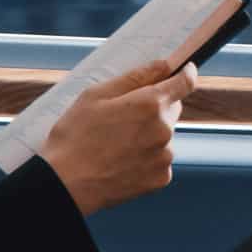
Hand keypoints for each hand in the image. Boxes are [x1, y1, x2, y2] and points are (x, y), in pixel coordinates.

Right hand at [40, 60, 198, 216]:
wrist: (66, 185)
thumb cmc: (75, 137)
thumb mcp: (96, 96)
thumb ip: (135, 77)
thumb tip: (163, 65)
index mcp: (150, 104)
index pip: (184, 83)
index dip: (186, 74)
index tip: (185, 70)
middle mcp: (164, 129)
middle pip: (171, 109)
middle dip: (155, 107)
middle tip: (125, 116)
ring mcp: (164, 156)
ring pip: (164, 136)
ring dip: (149, 135)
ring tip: (116, 144)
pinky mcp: (161, 178)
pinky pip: (159, 159)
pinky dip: (147, 158)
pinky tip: (122, 161)